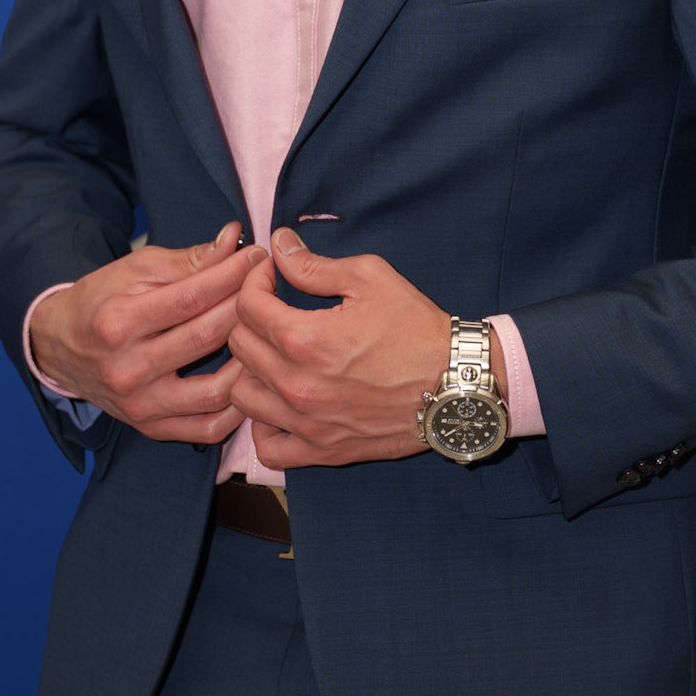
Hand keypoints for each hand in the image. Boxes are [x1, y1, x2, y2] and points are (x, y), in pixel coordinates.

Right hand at [29, 221, 266, 443]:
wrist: (58, 346)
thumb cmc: (103, 299)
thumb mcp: (137, 270)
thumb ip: (189, 260)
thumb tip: (234, 240)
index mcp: (118, 321)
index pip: (192, 297)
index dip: (232, 274)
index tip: (258, 257)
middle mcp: (126, 368)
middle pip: (206, 337)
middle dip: (246, 305)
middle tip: (269, 285)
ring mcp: (139, 404)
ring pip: (215, 389)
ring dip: (250, 359)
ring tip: (265, 333)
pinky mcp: (149, 427)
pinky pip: (207, 429)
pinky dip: (238, 409)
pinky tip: (251, 379)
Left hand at [228, 228, 489, 468]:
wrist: (456, 383)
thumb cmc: (417, 328)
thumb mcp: (371, 278)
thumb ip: (315, 265)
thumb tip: (278, 245)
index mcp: (306, 339)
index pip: (247, 305)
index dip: (255, 280)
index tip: (272, 275)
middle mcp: (297, 385)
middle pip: (238, 345)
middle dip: (251, 317)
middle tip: (276, 308)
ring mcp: (307, 423)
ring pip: (242, 395)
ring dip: (251, 369)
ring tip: (275, 355)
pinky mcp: (322, 450)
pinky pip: (268, 447)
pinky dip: (264, 425)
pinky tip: (280, 403)